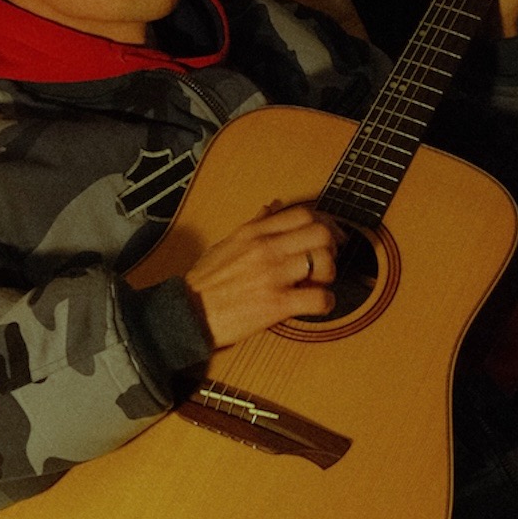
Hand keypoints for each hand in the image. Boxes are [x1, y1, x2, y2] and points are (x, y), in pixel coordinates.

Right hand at [181, 203, 338, 349]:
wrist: (186, 313)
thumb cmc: (205, 281)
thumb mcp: (226, 243)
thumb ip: (254, 224)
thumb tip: (272, 205)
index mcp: (255, 232)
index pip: (304, 214)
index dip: (324, 224)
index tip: (328, 238)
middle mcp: (265, 248)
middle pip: (321, 234)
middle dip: (331, 248)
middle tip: (325, 262)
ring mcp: (272, 276)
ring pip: (324, 262)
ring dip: (329, 275)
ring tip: (318, 284)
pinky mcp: (275, 304)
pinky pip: (318, 298)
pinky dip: (326, 303)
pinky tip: (318, 305)